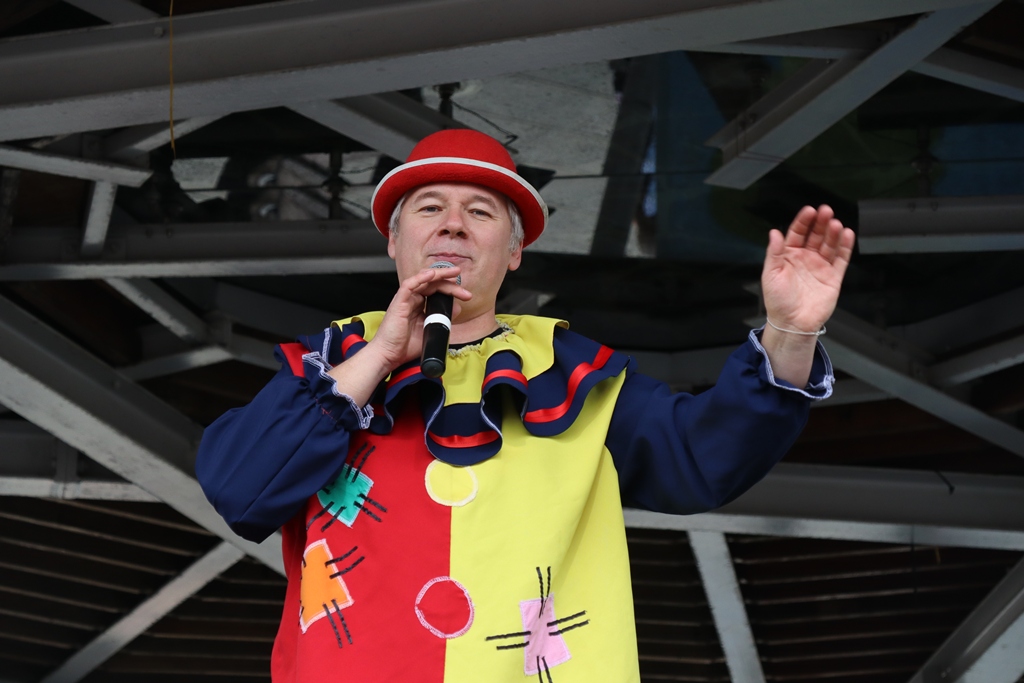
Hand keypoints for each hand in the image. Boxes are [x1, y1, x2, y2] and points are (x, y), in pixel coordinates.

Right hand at [365, 265, 472, 372]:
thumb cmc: (405, 346)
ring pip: (423, 280)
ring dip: (440, 275)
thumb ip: (443, 320)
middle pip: (433, 284)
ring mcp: (405, 299)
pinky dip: (420, 278)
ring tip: (454, 273)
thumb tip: (457, 308)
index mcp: (420, 306)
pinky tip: (432, 274)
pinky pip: (409, 285)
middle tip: (465, 291)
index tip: (466, 296)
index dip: (452, 291)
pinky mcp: (399, 302)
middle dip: (451, 284)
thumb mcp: (430, 331)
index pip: (438, 292)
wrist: (389, 356)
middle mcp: (413, 300)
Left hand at [762, 205, 854, 331]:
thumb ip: (774, 252)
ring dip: (833, 233)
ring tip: (835, 223)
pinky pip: (841, 259)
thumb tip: (774, 232)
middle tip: (826, 211)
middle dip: (821, 223)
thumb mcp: (770, 274)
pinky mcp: (833, 277)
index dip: (803, 221)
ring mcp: (820, 267)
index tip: (809, 211)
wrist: (792, 324)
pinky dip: (845, 247)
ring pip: (829, 244)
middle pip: (815, 235)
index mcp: (789, 256)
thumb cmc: (778, 302)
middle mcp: (806, 258)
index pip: (797, 233)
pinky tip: (847, 235)